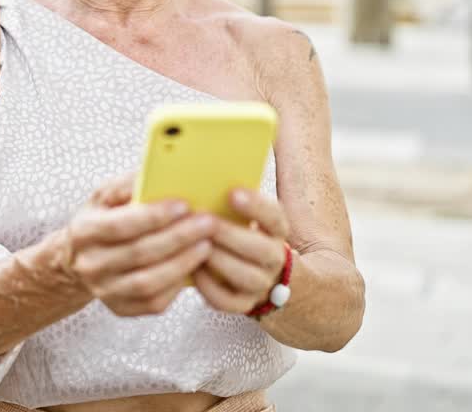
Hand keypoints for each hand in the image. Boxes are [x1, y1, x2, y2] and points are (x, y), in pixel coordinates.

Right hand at [61, 174, 216, 316]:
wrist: (79, 259)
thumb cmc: (102, 218)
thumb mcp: (106, 195)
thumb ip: (129, 184)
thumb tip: (160, 174)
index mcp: (83, 232)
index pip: (120, 225)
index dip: (153, 216)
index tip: (184, 204)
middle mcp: (91, 265)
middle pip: (139, 254)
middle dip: (178, 237)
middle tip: (208, 223)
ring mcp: (105, 291)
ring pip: (148, 283)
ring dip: (182, 263)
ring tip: (207, 244)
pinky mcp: (121, 309)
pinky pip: (153, 302)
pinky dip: (177, 285)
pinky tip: (194, 266)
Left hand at [195, 188, 289, 314]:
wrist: (269, 274)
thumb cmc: (245, 234)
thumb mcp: (249, 214)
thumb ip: (235, 198)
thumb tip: (213, 167)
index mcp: (277, 230)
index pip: (274, 217)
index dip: (255, 205)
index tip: (232, 192)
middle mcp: (275, 258)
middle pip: (260, 249)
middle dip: (229, 234)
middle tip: (204, 222)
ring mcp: (261, 284)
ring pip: (245, 276)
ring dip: (219, 260)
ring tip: (196, 246)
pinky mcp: (244, 304)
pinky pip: (228, 301)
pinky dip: (210, 288)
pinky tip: (194, 270)